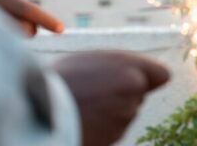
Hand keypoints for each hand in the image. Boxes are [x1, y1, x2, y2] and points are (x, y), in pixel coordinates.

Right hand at [53, 50, 170, 145]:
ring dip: (111, 111)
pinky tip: (84, 119)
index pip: (162, 75)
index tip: (134, 78)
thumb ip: (127, 66)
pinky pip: (114, 129)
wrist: (35, 110)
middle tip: (93, 90)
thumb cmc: (63, 79)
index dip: (148, 77)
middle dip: (124, 93)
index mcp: (131, 68)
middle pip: (140, 94)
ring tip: (84, 104)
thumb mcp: (95, 59)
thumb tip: (157, 78)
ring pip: (127, 113)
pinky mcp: (113, 138)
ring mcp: (124, 117)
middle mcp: (133, 92)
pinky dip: (102, 127)